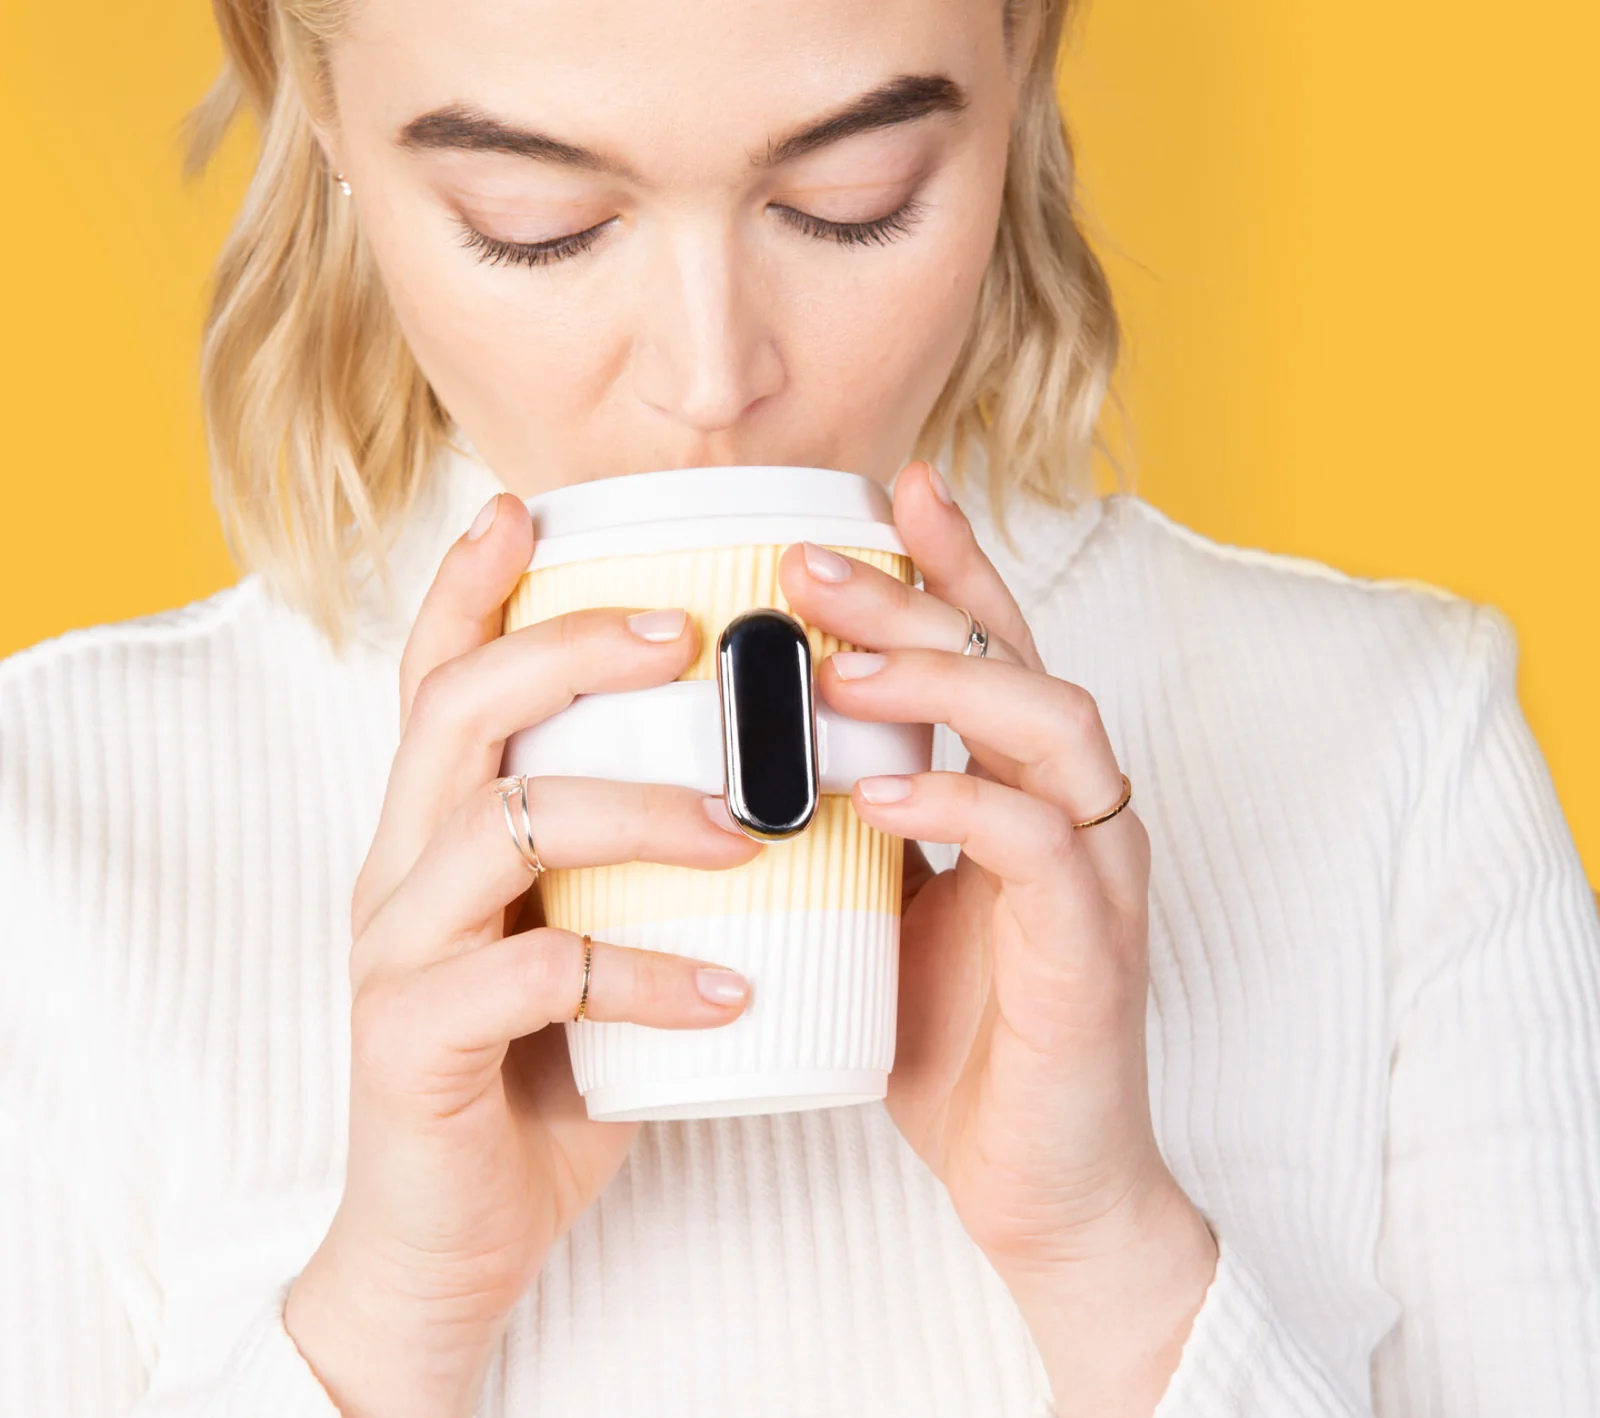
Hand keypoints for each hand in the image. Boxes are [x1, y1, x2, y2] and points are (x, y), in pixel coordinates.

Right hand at [284, 493, 764, 1417]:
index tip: (532, 508)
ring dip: (635, 811)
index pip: (438, 676)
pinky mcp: (417, 1045)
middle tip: (684, 634)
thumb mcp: (580, 932)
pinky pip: (536, 979)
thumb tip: (767, 777)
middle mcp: (400, 870)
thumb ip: (626, 855)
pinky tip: (730, 989)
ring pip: (498, 828)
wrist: (453, 1235)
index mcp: (437, 829)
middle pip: (460, 712)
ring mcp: (399, 955)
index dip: (472, 585)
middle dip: (569, 652)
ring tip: (747, 832)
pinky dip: (645, 973)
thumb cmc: (539, 1067)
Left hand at [779, 463, 1217, 1414]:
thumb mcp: (882, 915)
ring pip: (1049, 727)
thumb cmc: (956, 1045)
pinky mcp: (1091, 952)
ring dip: (944, 683)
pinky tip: (876, 793)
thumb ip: (847, 834)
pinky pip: (1041, 849)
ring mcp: (1094, 876)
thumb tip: (736, 767)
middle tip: (807, 562)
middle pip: (1014, 660)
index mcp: (1023, 793)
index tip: (877, 492)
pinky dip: (962, 804)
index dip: (944, 564)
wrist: (1040, 1191)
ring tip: (837, 666)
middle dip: (915, 597)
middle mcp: (1074, 812)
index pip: (990, 649)